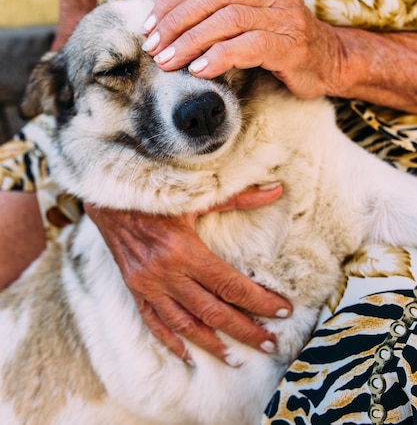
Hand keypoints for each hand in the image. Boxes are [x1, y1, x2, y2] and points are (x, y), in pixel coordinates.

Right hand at [85, 183, 290, 365]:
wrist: (109, 195)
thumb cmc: (157, 193)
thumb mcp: (197, 195)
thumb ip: (238, 197)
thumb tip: (276, 190)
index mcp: (184, 249)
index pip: (230, 284)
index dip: (259, 300)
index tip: (282, 310)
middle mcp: (166, 272)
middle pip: (213, 311)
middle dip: (245, 330)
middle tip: (270, 344)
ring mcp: (148, 284)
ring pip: (185, 324)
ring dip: (213, 344)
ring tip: (237, 358)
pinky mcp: (135, 289)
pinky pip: (154, 322)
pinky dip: (172, 341)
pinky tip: (189, 355)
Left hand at [141, 0, 341, 98]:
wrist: (329, 60)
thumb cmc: (281, 39)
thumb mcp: (246, 13)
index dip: (172, 4)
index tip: (148, 27)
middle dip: (177, 23)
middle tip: (154, 47)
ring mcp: (284, 17)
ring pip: (229, 20)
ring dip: (192, 42)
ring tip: (169, 61)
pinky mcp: (291, 45)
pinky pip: (250, 46)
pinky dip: (220, 56)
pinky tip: (200, 70)